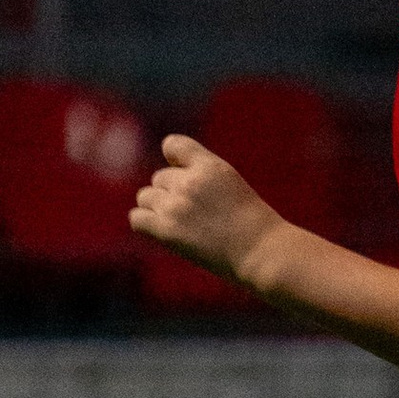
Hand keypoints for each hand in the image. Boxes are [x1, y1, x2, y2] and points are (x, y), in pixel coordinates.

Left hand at [129, 135, 277, 285]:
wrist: (261, 252)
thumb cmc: (252, 224)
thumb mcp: (230, 184)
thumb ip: (201, 175)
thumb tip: (167, 179)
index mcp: (209, 165)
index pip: (172, 145)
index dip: (174, 161)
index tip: (184, 177)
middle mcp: (189, 181)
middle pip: (159, 179)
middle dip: (170, 194)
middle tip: (195, 215)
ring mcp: (176, 206)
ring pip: (145, 197)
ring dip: (157, 209)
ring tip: (181, 225)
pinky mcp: (167, 231)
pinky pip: (137, 219)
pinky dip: (145, 224)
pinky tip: (162, 232)